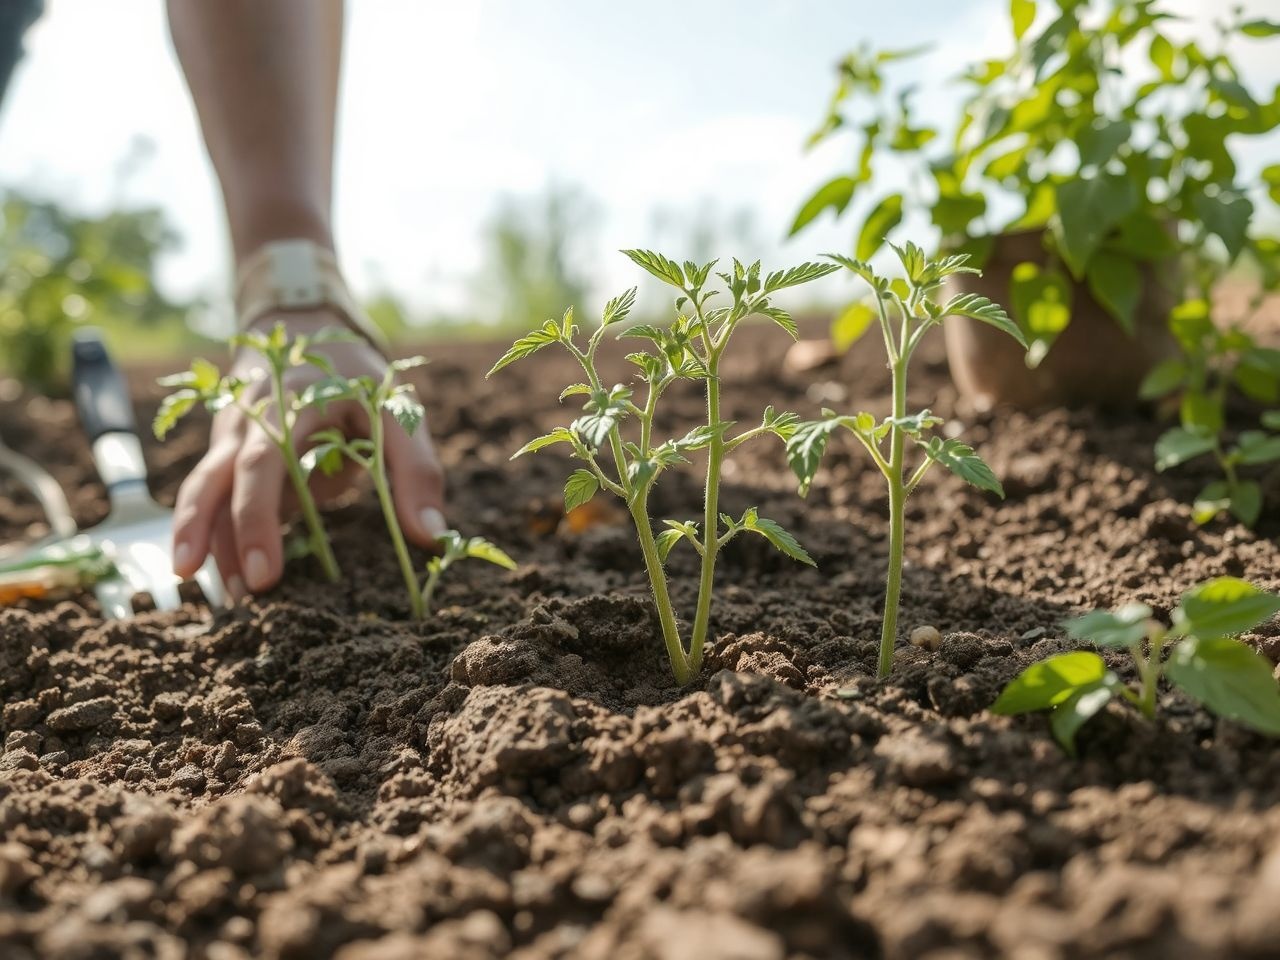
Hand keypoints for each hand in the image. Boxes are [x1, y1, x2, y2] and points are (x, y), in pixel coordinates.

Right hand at [170, 311, 446, 598]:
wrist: (301, 327)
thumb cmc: (356, 376)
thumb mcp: (397, 409)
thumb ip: (416, 470)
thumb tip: (431, 538)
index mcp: (286, 405)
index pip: (261, 465)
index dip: (257, 519)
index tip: (266, 573)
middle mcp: (245, 421)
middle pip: (213, 481)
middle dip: (215, 537)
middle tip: (241, 594)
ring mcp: (228, 437)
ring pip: (202, 491)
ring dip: (205, 542)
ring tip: (230, 598)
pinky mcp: (226, 455)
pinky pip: (211, 497)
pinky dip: (214, 535)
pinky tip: (229, 577)